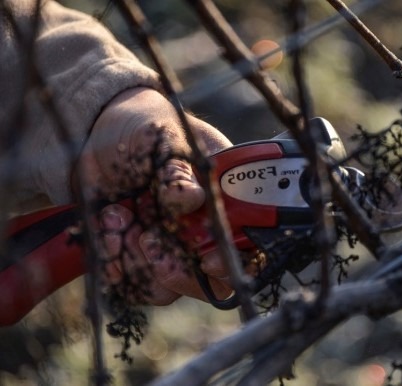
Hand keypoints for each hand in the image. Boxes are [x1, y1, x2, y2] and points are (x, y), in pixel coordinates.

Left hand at [77, 87, 232, 304]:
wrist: (98, 131)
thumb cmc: (146, 127)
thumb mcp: (163, 137)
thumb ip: (177, 168)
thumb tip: (192, 199)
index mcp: (225, 201)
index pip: (247, 244)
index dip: (235, 260)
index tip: (206, 259)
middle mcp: (202, 232)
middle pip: (211, 282)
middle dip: (178, 272)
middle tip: (148, 240)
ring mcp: (170, 247)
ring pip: (168, 289)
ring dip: (139, 265)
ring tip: (117, 219)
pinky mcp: (136, 256)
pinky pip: (131, 283)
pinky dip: (115, 264)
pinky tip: (106, 226)